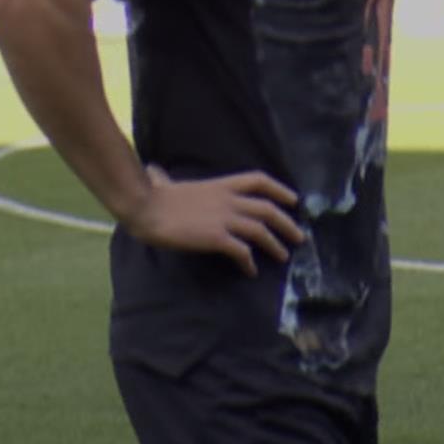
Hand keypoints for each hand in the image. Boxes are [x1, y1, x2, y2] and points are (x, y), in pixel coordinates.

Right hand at [124, 165, 298, 273]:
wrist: (145, 208)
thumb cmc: (152, 197)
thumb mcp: (167, 183)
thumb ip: (167, 180)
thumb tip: (154, 171)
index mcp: (220, 185)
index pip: (259, 181)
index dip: (280, 189)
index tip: (293, 200)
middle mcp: (228, 200)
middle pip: (268, 209)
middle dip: (287, 223)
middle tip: (299, 237)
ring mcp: (223, 219)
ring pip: (261, 231)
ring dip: (275, 245)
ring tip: (283, 256)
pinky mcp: (216, 238)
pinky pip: (241, 251)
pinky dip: (249, 262)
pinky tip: (250, 272)